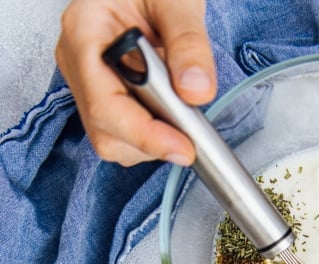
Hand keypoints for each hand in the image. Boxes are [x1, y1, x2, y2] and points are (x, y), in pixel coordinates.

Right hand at [55, 0, 216, 165]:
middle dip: (151, 141)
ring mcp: (86, 80)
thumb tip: (196, 92)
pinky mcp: (101, 91)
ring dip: (152, 139)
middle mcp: (77, 61)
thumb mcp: (176, 1)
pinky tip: (166, 107)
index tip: (183, 148)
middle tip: (189, 127)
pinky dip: (151, 133)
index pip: (106, 107)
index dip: (146, 136)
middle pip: (106, 132)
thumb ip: (188, 43)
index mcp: (84, 31)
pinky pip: (121, 132)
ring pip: (113, 139)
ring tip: (176, 105)